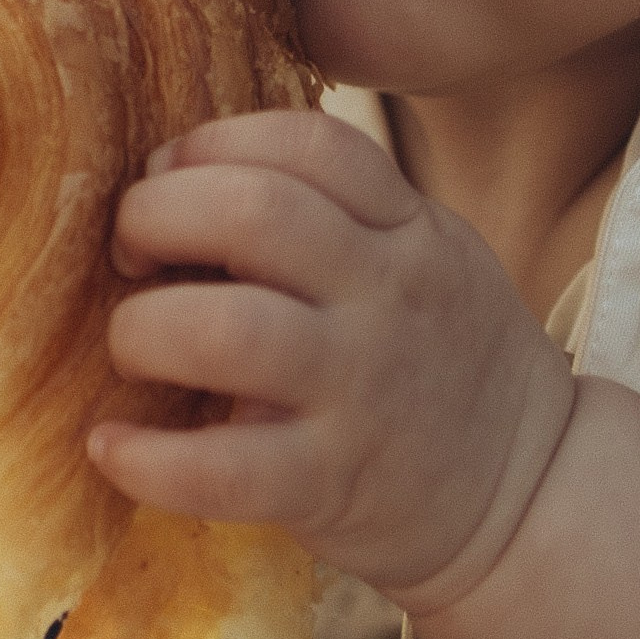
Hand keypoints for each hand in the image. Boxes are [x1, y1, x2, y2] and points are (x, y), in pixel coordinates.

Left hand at [91, 113, 574, 612]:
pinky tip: (111, 447)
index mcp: (408, 230)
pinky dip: (147, 460)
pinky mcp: (331, 483)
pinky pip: (222, 469)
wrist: (527, 495)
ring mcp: (361, 391)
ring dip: (143, 329)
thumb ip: (335, 214)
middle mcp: (388, 297)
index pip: (307, 143)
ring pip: (228, 330)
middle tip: (131, 254)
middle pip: (253, 213)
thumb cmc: (442, 363)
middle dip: (155, 216)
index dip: (211, 144)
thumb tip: (181, 179)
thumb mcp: (426, 257)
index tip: (167, 175)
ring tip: (132, 348)